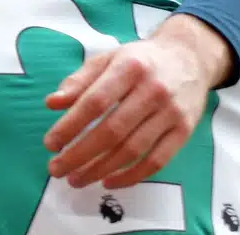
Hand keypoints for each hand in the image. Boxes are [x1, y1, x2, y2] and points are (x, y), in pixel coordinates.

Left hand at [44, 15, 231, 187]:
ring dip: (101, 169)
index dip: (70, 125)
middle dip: (80, 154)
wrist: (189, 58)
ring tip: (76, 179)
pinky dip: (131, 176)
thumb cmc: (139, 60)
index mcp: (128, 68)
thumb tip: (52, 103)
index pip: (95, 102)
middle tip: (57, 169)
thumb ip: (79, 81)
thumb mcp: (107, 59)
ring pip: (133, 150)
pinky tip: (108, 181)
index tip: (50, 143)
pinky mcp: (185, 132)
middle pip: (112, 131)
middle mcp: (152, 90)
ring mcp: (171, 113)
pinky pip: (157, 162)